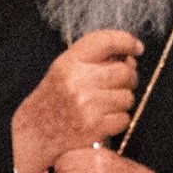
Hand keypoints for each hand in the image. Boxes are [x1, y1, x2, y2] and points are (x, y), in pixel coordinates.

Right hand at [12, 28, 141, 172]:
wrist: (36, 131)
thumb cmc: (56, 97)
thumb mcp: (66, 68)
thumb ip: (94, 58)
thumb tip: (130, 57)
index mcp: (69, 62)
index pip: (106, 41)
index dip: (126, 41)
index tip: (136, 48)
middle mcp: (77, 81)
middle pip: (124, 71)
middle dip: (128, 77)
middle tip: (120, 82)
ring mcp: (87, 105)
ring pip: (127, 97)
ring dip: (122, 100)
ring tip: (106, 103)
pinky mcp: (94, 126)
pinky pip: (124, 118)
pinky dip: (118, 119)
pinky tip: (104, 118)